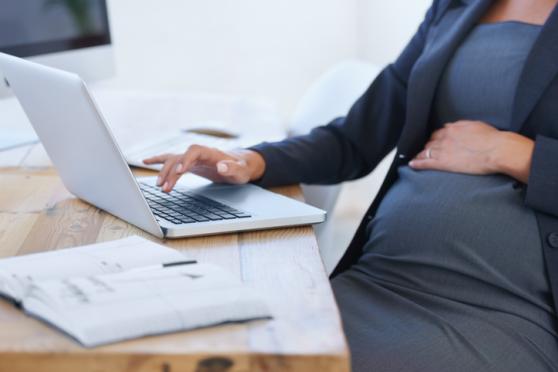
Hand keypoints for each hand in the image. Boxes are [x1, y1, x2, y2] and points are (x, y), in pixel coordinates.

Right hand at [143, 145, 265, 191]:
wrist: (240, 164)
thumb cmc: (241, 168)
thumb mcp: (241, 171)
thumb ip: (233, 168)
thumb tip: (222, 166)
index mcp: (211, 152)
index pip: (195, 151)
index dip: (186, 159)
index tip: (179, 171)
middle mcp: (199, 153)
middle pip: (180, 157)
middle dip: (172, 172)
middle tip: (166, 188)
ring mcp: (192, 158)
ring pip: (173, 160)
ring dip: (164, 172)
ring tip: (160, 186)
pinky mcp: (188, 163)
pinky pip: (171, 160)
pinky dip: (158, 160)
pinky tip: (145, 162)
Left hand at [409, 120, 534, 182]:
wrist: (497, 150)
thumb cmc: (493, 139)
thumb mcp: (477, 126)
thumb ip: (464, 126)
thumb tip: (456, 127)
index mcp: (454, 128)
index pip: (439, 132)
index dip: (437, 138)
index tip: (436, 141)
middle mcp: (446, 137)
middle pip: (431, 141)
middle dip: (430, 146)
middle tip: (428, 151)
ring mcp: (443, 150)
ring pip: (426, 151)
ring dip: (421, 154)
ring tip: (417, 158)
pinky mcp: (443, 162)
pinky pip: (425, 162)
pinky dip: (417, 163)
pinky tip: (412, 164)